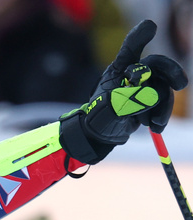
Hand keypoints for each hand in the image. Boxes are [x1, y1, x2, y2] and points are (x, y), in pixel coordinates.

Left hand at [60, 20, 187, 163]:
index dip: (140, 36)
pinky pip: (164, 102)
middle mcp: (134, 74)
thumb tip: (149, 94)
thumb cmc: (100, 116)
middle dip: (171, 71)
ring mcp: (144, 85)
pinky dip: (161, 115)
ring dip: (163, 107)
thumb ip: (128, 99)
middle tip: (181, 84)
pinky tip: (155, 126)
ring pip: (163, 88)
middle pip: (158, 64)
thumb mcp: (109, 108)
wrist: (103, 133)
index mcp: (120, 69)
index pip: (131, 49)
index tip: (151, 26)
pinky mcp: (151, 98)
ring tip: (153, 124)